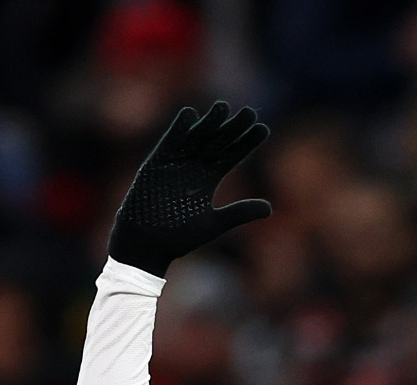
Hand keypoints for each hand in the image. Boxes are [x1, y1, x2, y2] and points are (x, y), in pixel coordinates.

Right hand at [108, 101, 272, 276]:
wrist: (146, 245)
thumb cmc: (178, 238)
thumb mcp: (214, 224)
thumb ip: (239, 213)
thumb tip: (270, 208)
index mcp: (206, 180)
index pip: (231, 156)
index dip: (246, 143)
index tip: (264, 129)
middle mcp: (192, 168)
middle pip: (216, 143)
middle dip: (232, 129)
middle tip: (251, 112)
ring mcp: (174, 165)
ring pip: (195, 139)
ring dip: (208, 124)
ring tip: (224, 107)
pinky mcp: (155, 165)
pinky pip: (168, 144)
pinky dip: (176, 131)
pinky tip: (190, 114)